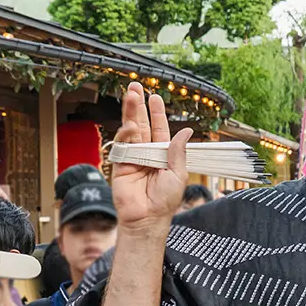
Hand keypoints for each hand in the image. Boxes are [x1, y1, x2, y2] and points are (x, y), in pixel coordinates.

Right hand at [112, 82, 191, 233]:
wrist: (147, 218)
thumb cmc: (165, 200)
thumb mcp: (178, 174)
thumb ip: (178, 152)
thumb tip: (186, 132)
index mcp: (162, 154)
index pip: (159, 129)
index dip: (157, 113)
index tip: (155, 97)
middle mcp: (147, 153)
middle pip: (143, 125)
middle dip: (139, 106)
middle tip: (136, 87)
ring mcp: (133, 157)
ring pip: (131, 131)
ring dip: (131, 113)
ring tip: (131, 95)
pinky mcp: (120, 165)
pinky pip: (122, 146)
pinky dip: (126, 134)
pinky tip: (131, 125)